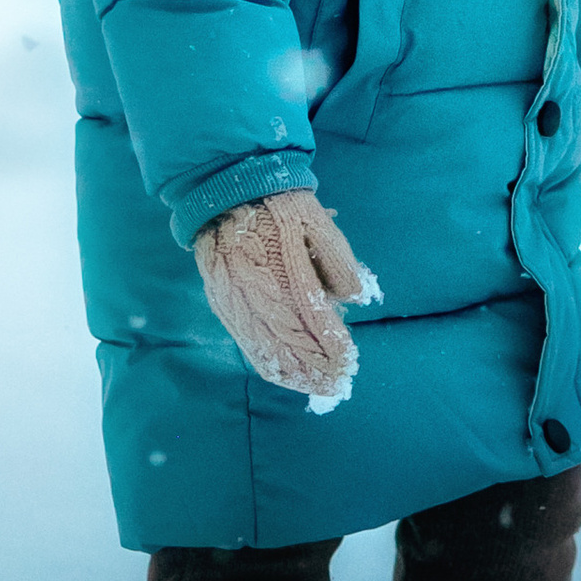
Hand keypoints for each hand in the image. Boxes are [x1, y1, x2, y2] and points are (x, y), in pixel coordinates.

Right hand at [194, 190, 378, 407]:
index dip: (334, 350)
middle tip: (338, 387)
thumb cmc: (280, 207)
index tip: (351, 364)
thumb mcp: (318, 223)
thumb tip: (357, 298)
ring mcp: (238, 305)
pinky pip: (247, 346)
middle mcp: (260, 296)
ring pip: (267, 355)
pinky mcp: (223, 306)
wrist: (227, 192)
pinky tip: (286, 372)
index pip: (316, 326)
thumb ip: (340, 262)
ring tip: (317, 387)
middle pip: (291, 350)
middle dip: (317, 373)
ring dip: (294, 377)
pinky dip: (270, 365)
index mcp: (287, 274)